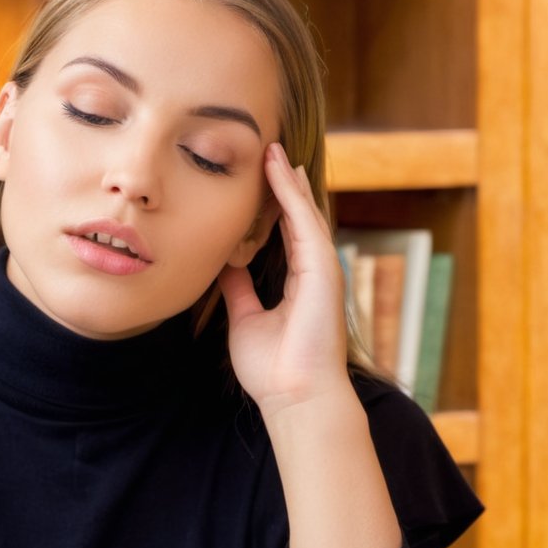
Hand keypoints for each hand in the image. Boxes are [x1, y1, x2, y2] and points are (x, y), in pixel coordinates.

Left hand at [219, 144, 349, 411]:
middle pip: (297, 218)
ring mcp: (321, 270)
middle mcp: (313, 272)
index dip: (274, 205)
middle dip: (284, 185)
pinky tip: (281, 170)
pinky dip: (292, 195)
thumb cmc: (273, 369)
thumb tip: (225, 266)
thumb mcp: (245, 319)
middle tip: (270, 151)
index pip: (285, 234)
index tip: (260, 178)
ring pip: (304, 213)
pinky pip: (306, 222)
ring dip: (288, 181)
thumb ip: (239, 290)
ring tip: (274, 151)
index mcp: (298, 284)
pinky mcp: (323, 270)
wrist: (294, 397)